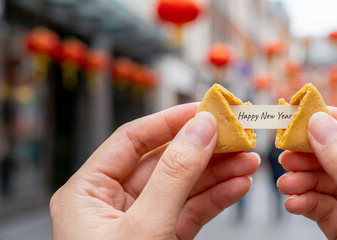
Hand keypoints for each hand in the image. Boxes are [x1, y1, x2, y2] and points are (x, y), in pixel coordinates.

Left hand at [50, 103, 259, 239]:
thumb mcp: (144, 226)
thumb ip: (175, 175)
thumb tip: (200, 129)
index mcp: (87, 193)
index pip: (132, 140)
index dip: (171, 121)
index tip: (206, 110)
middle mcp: (112, 205)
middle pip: (165, 162)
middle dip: (204, 149)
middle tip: (236, 135)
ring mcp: (140, 223)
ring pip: (184, 187)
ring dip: (218, 173)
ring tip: (249, 161)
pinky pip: (191, 212)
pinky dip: (216, 199)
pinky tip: (238, 186)